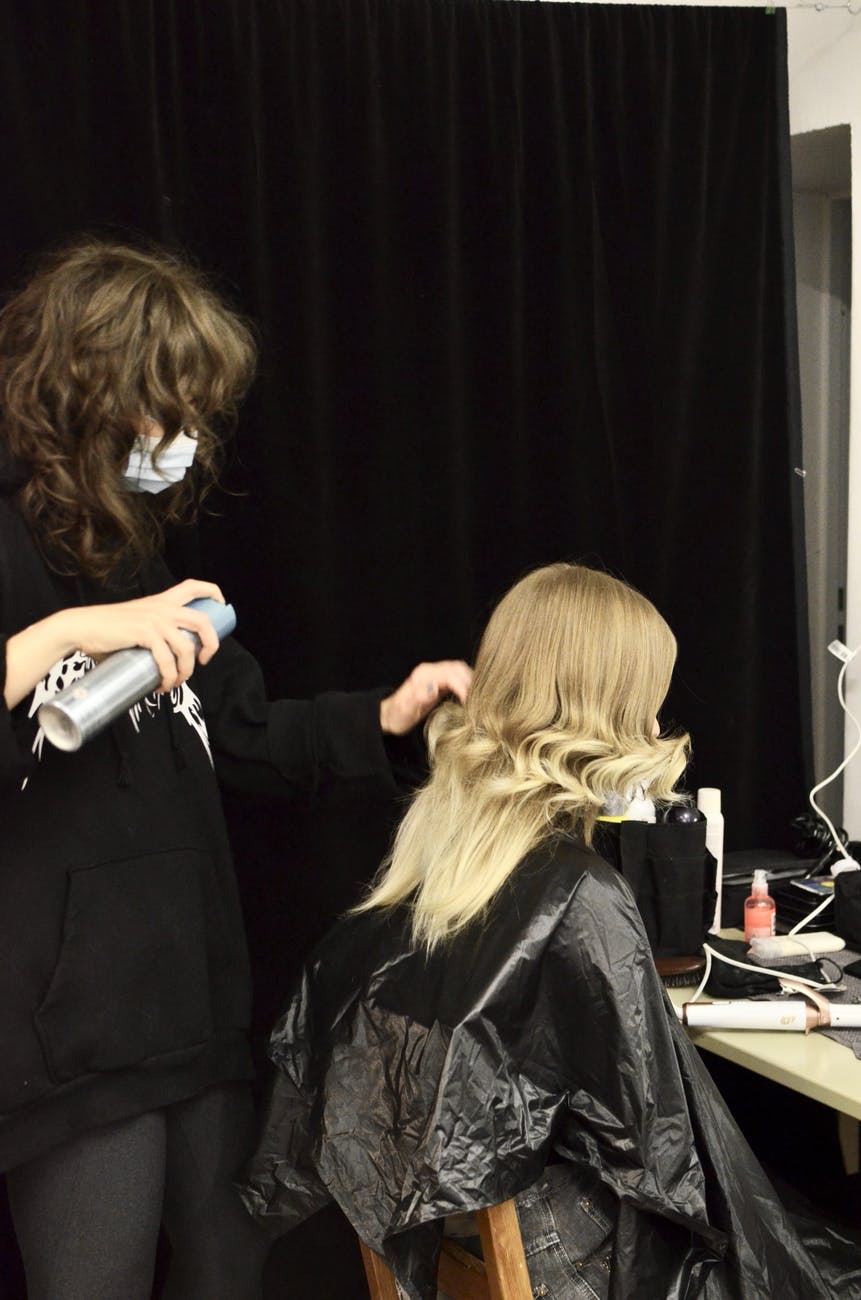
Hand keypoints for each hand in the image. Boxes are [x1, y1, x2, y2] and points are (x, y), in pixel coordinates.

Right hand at [59, 579, 225, 691]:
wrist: (81, 627)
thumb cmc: (105, 631)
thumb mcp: (135, 623)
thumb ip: (151, 634)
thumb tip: (162, 662)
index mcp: (160, 601)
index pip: (193, 586)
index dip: (213, 593)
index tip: (221, 605)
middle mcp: (161, 607)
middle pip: (203, 621)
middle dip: (212, 644)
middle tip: (204, 661)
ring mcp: (155, 619)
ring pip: (187, 648)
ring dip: (185, 672)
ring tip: (174, 683)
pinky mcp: (145, 633)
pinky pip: (167, 659)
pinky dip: (168, 676)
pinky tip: (161, 685)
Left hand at [379, 660, 472, 735]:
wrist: (390, 715)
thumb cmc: (397, 715)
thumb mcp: (406, 711)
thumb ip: (418, 699)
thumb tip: (432, 689)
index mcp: (423, 675)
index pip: (450, 675)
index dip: (463, 688)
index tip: (470, 703)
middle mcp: (430, 670)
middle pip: (458, 668)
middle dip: (471, 683)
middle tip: (478, 702)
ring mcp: (435, 673)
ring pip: (460, 670)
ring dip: (471, 682)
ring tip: (477, 699)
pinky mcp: (440, 680)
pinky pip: (458, 676)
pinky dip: (467, 683)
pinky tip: (471, 695)